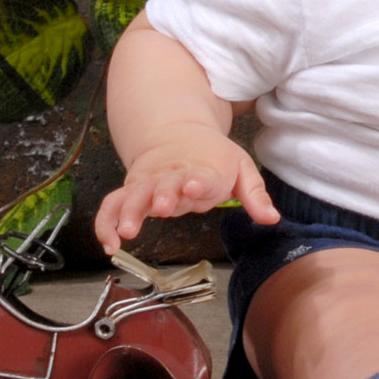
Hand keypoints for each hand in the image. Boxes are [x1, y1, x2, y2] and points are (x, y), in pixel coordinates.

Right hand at [94, 125, 278, 252]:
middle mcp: (172, 176)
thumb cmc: (212, 156)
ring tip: (126, 234)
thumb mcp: (241, 168)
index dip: (197, 182)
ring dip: (129, 212)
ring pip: (134, 195)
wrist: (178, 132)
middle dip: (161, 196)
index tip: (193, 186)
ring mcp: (149, 182)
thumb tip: (272, 219)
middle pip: (163, 185)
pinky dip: (106, 223)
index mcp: (203, 170)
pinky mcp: (133, 189)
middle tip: (161, 208)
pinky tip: (109, 245)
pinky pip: (113, 205)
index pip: (201, 176)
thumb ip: (255, 195)